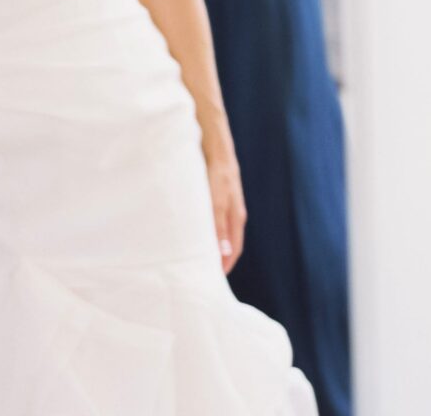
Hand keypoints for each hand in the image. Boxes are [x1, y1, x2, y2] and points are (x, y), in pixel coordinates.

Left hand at [206, 151, 246, 274]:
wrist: (216, 148)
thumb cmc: (217, 174)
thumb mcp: (217, 202)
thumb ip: (219, 226)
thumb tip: (224, 253)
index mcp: (236, 218)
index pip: (233, 250)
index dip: (225, 265)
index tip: (214, 281)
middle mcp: (233, 213)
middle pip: (227, 242)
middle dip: (219, 258)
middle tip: (203, 272)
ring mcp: (226, 204)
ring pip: (219, 231)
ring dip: (211, 244)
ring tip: (197, 256)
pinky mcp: (216, 196)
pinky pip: (212, 219)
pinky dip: (206, 230)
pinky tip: (194, 230)